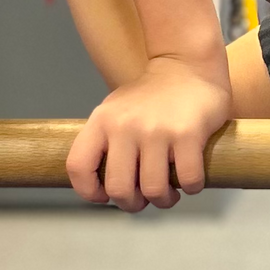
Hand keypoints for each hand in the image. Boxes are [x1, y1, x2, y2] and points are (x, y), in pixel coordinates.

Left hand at [67, 55, 230, 211]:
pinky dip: (191, 187)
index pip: (78, 166)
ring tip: (169, 192)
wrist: (186, 65)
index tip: (104, 196)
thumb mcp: (115, 111)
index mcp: (102, 121)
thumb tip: (102, 186)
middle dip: (133, 204)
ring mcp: (157, 130)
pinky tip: (190, 178)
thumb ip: (105, 143)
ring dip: (164, 200)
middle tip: (144, 198)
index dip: (89, 191)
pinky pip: (188, 180)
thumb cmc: (150, 97)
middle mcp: (125, 126)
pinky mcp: (188, 134)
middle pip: (118, 188)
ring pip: (153, 190)